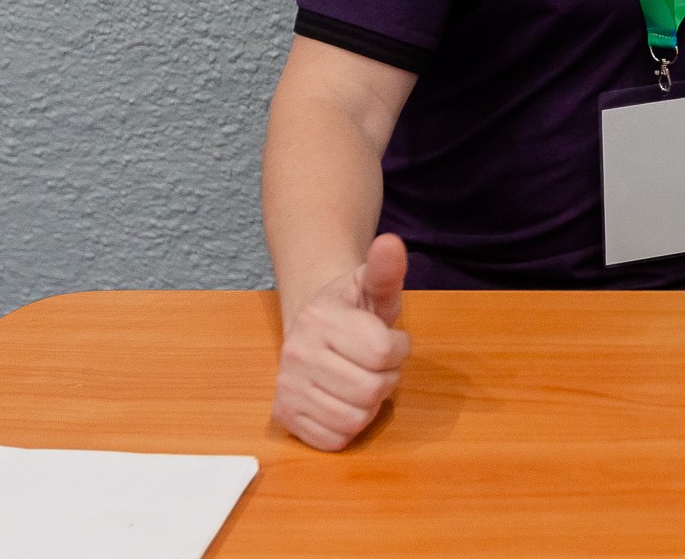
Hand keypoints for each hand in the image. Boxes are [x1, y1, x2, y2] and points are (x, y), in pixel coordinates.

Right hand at [271, 233, 412, 450]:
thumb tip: (391, 243)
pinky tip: (344, 400)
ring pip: (355, 418)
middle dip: (386, 378)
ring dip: (370, 404)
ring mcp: (287, 387)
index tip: (390, 340)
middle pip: (371, 389)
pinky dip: (348, 426)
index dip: (399, 349)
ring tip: (360, 379)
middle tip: (376, 364)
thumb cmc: (353, 308)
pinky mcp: (285, 416)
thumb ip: (386, 269)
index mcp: (320, 317)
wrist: (315, 326)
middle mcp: (296, 353)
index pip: (384, 352)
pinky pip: (334, 440)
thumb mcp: (373, 284)